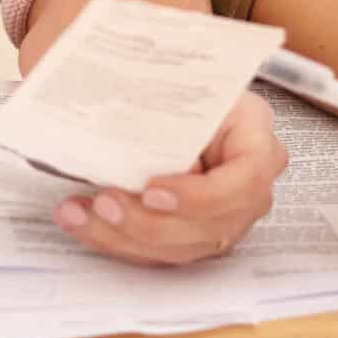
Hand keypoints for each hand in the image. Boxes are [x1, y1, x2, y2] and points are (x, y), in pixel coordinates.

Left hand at [52, 91, 287, 266]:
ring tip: (81, 213)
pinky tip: (81, 221)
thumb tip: (128, 138)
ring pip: (181, 247)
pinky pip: (157, 251)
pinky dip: (115, 240)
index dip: (201, 196)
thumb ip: (169, 112)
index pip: (247, 180)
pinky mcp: (193, 235)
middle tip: (105, 203)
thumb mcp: (183, 86)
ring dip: (124, 237)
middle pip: (212, 225)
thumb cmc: (183, 88)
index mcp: (256, 141)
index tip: (152, 191)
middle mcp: (249, 188)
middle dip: (150, 223)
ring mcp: (224, 217)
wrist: (176, 99)